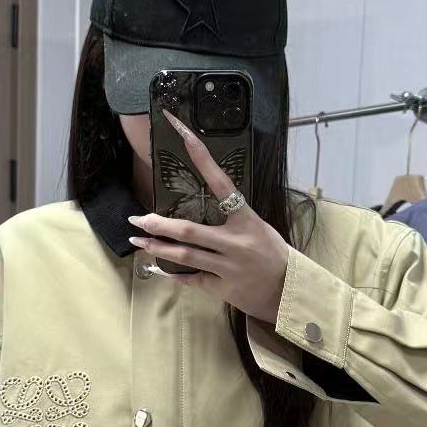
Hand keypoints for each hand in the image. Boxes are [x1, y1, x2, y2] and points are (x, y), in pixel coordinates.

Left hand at [127, 108, 289, 324]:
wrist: (289, 292)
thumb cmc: (273, 254)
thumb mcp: (258, 228)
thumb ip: (233, 218)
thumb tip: (205, 204)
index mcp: (247, 220)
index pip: (222, 183)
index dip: (202, 159)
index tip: (184, 134)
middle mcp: (236, 242)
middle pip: (190, 230)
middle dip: (158, 224)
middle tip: (137, 219)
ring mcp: (229, 267)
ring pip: (186, 256)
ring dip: (158, 248)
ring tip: (139, 242)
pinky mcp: (224, 289)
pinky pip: (193, 280)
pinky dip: (177, 275)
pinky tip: (162, 269)